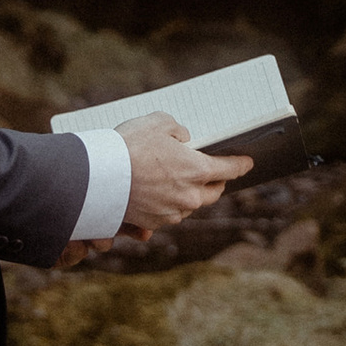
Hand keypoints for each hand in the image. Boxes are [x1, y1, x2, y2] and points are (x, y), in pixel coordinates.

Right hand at [118, 113, 250, 237]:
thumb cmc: (129, 145)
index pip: (229, 169)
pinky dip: (167, 205)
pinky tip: (156, 193)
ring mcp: (171, 212)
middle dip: (216, 183)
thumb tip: (183, 140)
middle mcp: (189, 196)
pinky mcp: (153, 223)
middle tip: (213, 175)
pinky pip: (168, 215)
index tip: (248, 163)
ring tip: (178, 182)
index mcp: (197, 170)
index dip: (241, 165)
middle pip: (213, 193)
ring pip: (190, 205)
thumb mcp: (157, 122)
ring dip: (189, 195)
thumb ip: (177, 130)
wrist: (97, 177)